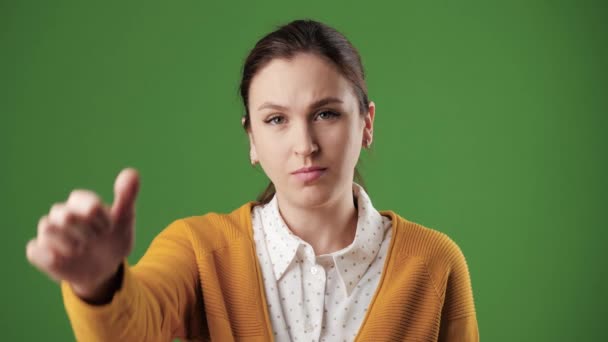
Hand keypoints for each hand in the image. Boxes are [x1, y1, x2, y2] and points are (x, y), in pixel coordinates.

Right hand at [26, 168, 139, 301]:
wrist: (105, 268)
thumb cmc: (113, 239)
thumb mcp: (125, 219)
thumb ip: (127, 196)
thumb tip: (132, 172)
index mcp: (81, 203)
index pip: (82, 199)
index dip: (98, 216)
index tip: (109, 228)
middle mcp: (61, 214)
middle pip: (65, 214)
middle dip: (86, 231)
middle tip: (96, 240)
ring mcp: (49, 233)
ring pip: (47, 228)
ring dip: (69, 244)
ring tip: (81, 251)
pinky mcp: (40, 253)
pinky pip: (34, 250)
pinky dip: (48, 256)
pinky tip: (61, 259)